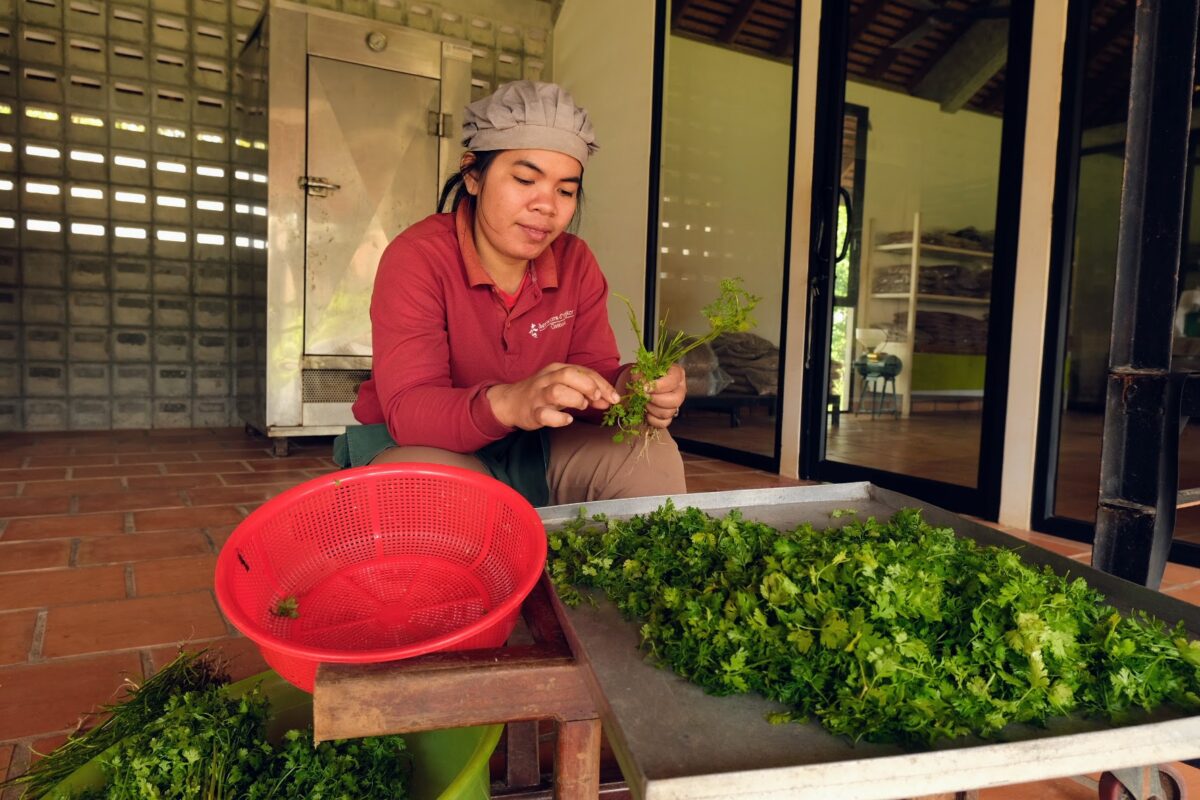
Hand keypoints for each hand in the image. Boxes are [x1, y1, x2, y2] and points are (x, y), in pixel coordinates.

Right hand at [487, 362, 620, 429]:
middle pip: (569, 375)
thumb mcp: (563, 385)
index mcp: (557, 369)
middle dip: (589, 386)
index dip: (602, 384)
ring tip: (582, 407)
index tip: (615, 397)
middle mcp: (547, 379)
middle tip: (598, 399)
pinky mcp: (532, 412)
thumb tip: (608, 399)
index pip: (583, 371)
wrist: (510, 401)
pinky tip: (567, 420)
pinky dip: (559, 419)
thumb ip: (585, 390)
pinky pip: (545, 415)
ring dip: (575, 399)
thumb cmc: (542, 392)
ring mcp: (538, 395)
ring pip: (557, 392)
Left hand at [639, 363, 686, 428]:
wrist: (637, 386)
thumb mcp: (639, 370)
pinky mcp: (669, 416)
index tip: (644, 388)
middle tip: (644, 396)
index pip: (673, 381)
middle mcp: (680, 388)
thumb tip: (642, 386)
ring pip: (669, 412)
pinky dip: (653, 420)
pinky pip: (664, 423)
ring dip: (652, 409)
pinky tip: (646, 413)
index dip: (658, 386)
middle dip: (656, 400)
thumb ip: (639, 375)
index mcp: (676, 373)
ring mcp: (676, 404)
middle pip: (675, 400)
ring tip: (644, 402)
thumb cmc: (641, 375)